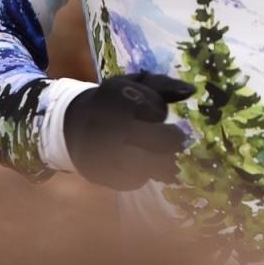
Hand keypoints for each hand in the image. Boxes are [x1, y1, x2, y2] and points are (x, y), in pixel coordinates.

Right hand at [63, 72, 193, 189]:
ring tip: (163, 154)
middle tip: (174, 137)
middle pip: (160, 140)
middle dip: (172, 139)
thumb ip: (163, 85)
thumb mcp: (132, 84)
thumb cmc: (112, 101)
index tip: (157, 113)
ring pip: (150, 165)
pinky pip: (135, 180)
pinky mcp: (103, 176)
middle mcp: (110, 128)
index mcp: (117, 99)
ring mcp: (106, 155)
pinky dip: (144, 174)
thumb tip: (191, 91)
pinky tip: (142, 163)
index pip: (155, 110)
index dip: (159, 111)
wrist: (72, 125)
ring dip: (162, 161)